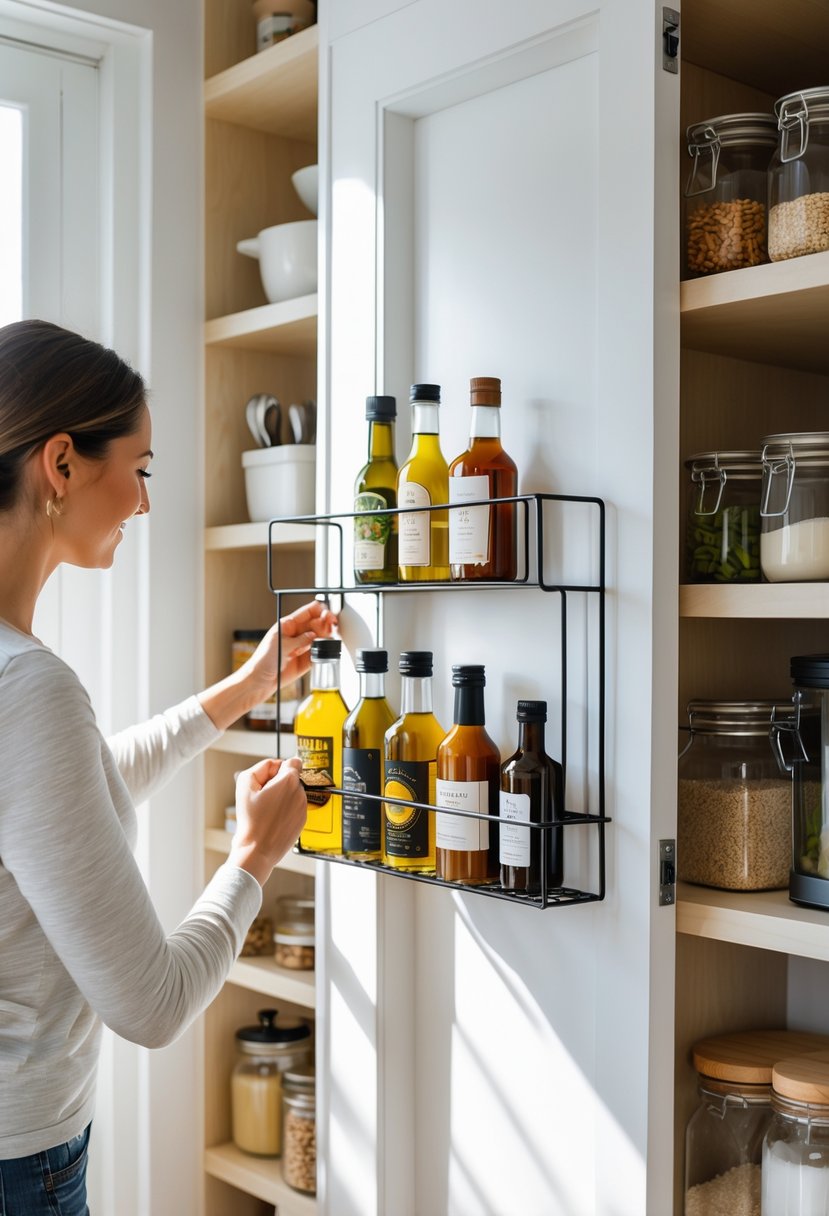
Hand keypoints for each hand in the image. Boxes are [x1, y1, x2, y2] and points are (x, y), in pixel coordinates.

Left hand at [197, 599, 337, 730]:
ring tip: (328, 640)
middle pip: (318, 623)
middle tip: (332, 627)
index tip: (328, 615)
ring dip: (327, 638)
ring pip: (321, 638)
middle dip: (326, 623)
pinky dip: (324, 652)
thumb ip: (300, 640)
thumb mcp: (281, 645)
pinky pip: (320, 653)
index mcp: (289, 624)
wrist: (260, 681)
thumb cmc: (263, 660)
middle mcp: (297, 634)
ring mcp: (302, 647)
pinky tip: (323, 652)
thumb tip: (315, 636)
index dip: (321, 611)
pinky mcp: (306, 661)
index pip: (309, 611)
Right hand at [229, 756, 306, 884]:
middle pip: (291, 778)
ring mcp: (303, 808)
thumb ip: (261, 767)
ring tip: (266, 810)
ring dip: (282, 797)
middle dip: (278, 783)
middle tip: (263, 796)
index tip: (270, 777)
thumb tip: (273, 765)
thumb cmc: (250, 820)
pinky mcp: (302, 821)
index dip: (279, 767)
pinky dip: (285, 810)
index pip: (294, 761)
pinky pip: (294, 808)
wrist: (257, 850)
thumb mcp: (245, 784)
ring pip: (293, 794)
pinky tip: (272, 819)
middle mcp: (300, 793)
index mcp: (289, 781)